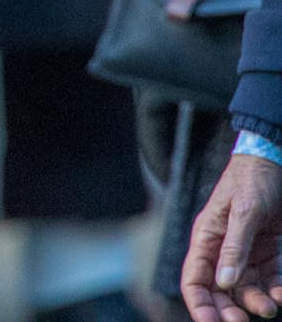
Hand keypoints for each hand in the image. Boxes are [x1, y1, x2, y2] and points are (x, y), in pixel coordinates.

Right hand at [184, 152, 281, 321]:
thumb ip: (234, 247)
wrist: (275, 161)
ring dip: (256, 302)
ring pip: (245, 288)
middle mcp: (223, 249)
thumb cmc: (252, 181)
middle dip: (228, 309)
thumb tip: (224, 283)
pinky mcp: (267, 252)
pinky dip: (276, 289)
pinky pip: (270, 278)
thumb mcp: (243, 212)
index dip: (199, 303)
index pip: (194, 278)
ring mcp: (246, 252)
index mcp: (206, 238)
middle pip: (219, 289)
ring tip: (271, 307)